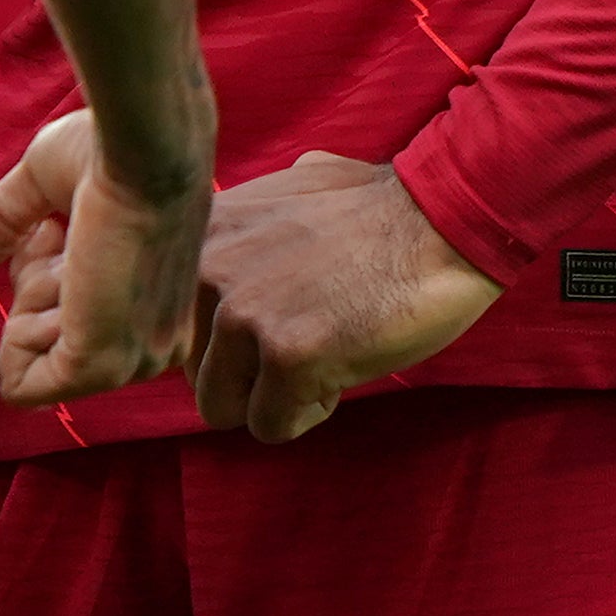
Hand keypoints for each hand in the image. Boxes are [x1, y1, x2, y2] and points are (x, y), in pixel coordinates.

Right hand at [0, 110, 207, 406]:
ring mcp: (130, 361)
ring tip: (70, 248)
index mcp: (150, 307)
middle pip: (42, 346)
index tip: (56, 227)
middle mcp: (148, 344)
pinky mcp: (101, 365)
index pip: (64, 328)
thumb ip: (2, 227)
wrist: (142, 148)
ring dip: (29, 298)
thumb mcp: (42, 188)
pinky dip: (16, 333)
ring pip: (30, 364)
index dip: (37, 274)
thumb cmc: (111, 152)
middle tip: (60, 233)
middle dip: (31, 284)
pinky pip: (25, 384)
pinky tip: (61, 277)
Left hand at [184, 151, 497, 442]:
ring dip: (273, 399)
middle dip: (247, 376)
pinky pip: (270, 426)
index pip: (174, 324)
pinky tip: (342, 370)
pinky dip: (308, 414)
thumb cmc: (379, 208)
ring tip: (323, 358)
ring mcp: (243, 315)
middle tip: (306, 345)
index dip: (225, 341)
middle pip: (194, 372)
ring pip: (221, 408)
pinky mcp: (285, 357)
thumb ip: (247, 222)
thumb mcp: (289, 188)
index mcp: (203, 233)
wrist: (441, 221)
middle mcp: (208, 271)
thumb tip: (228, 233)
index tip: (272, 326)